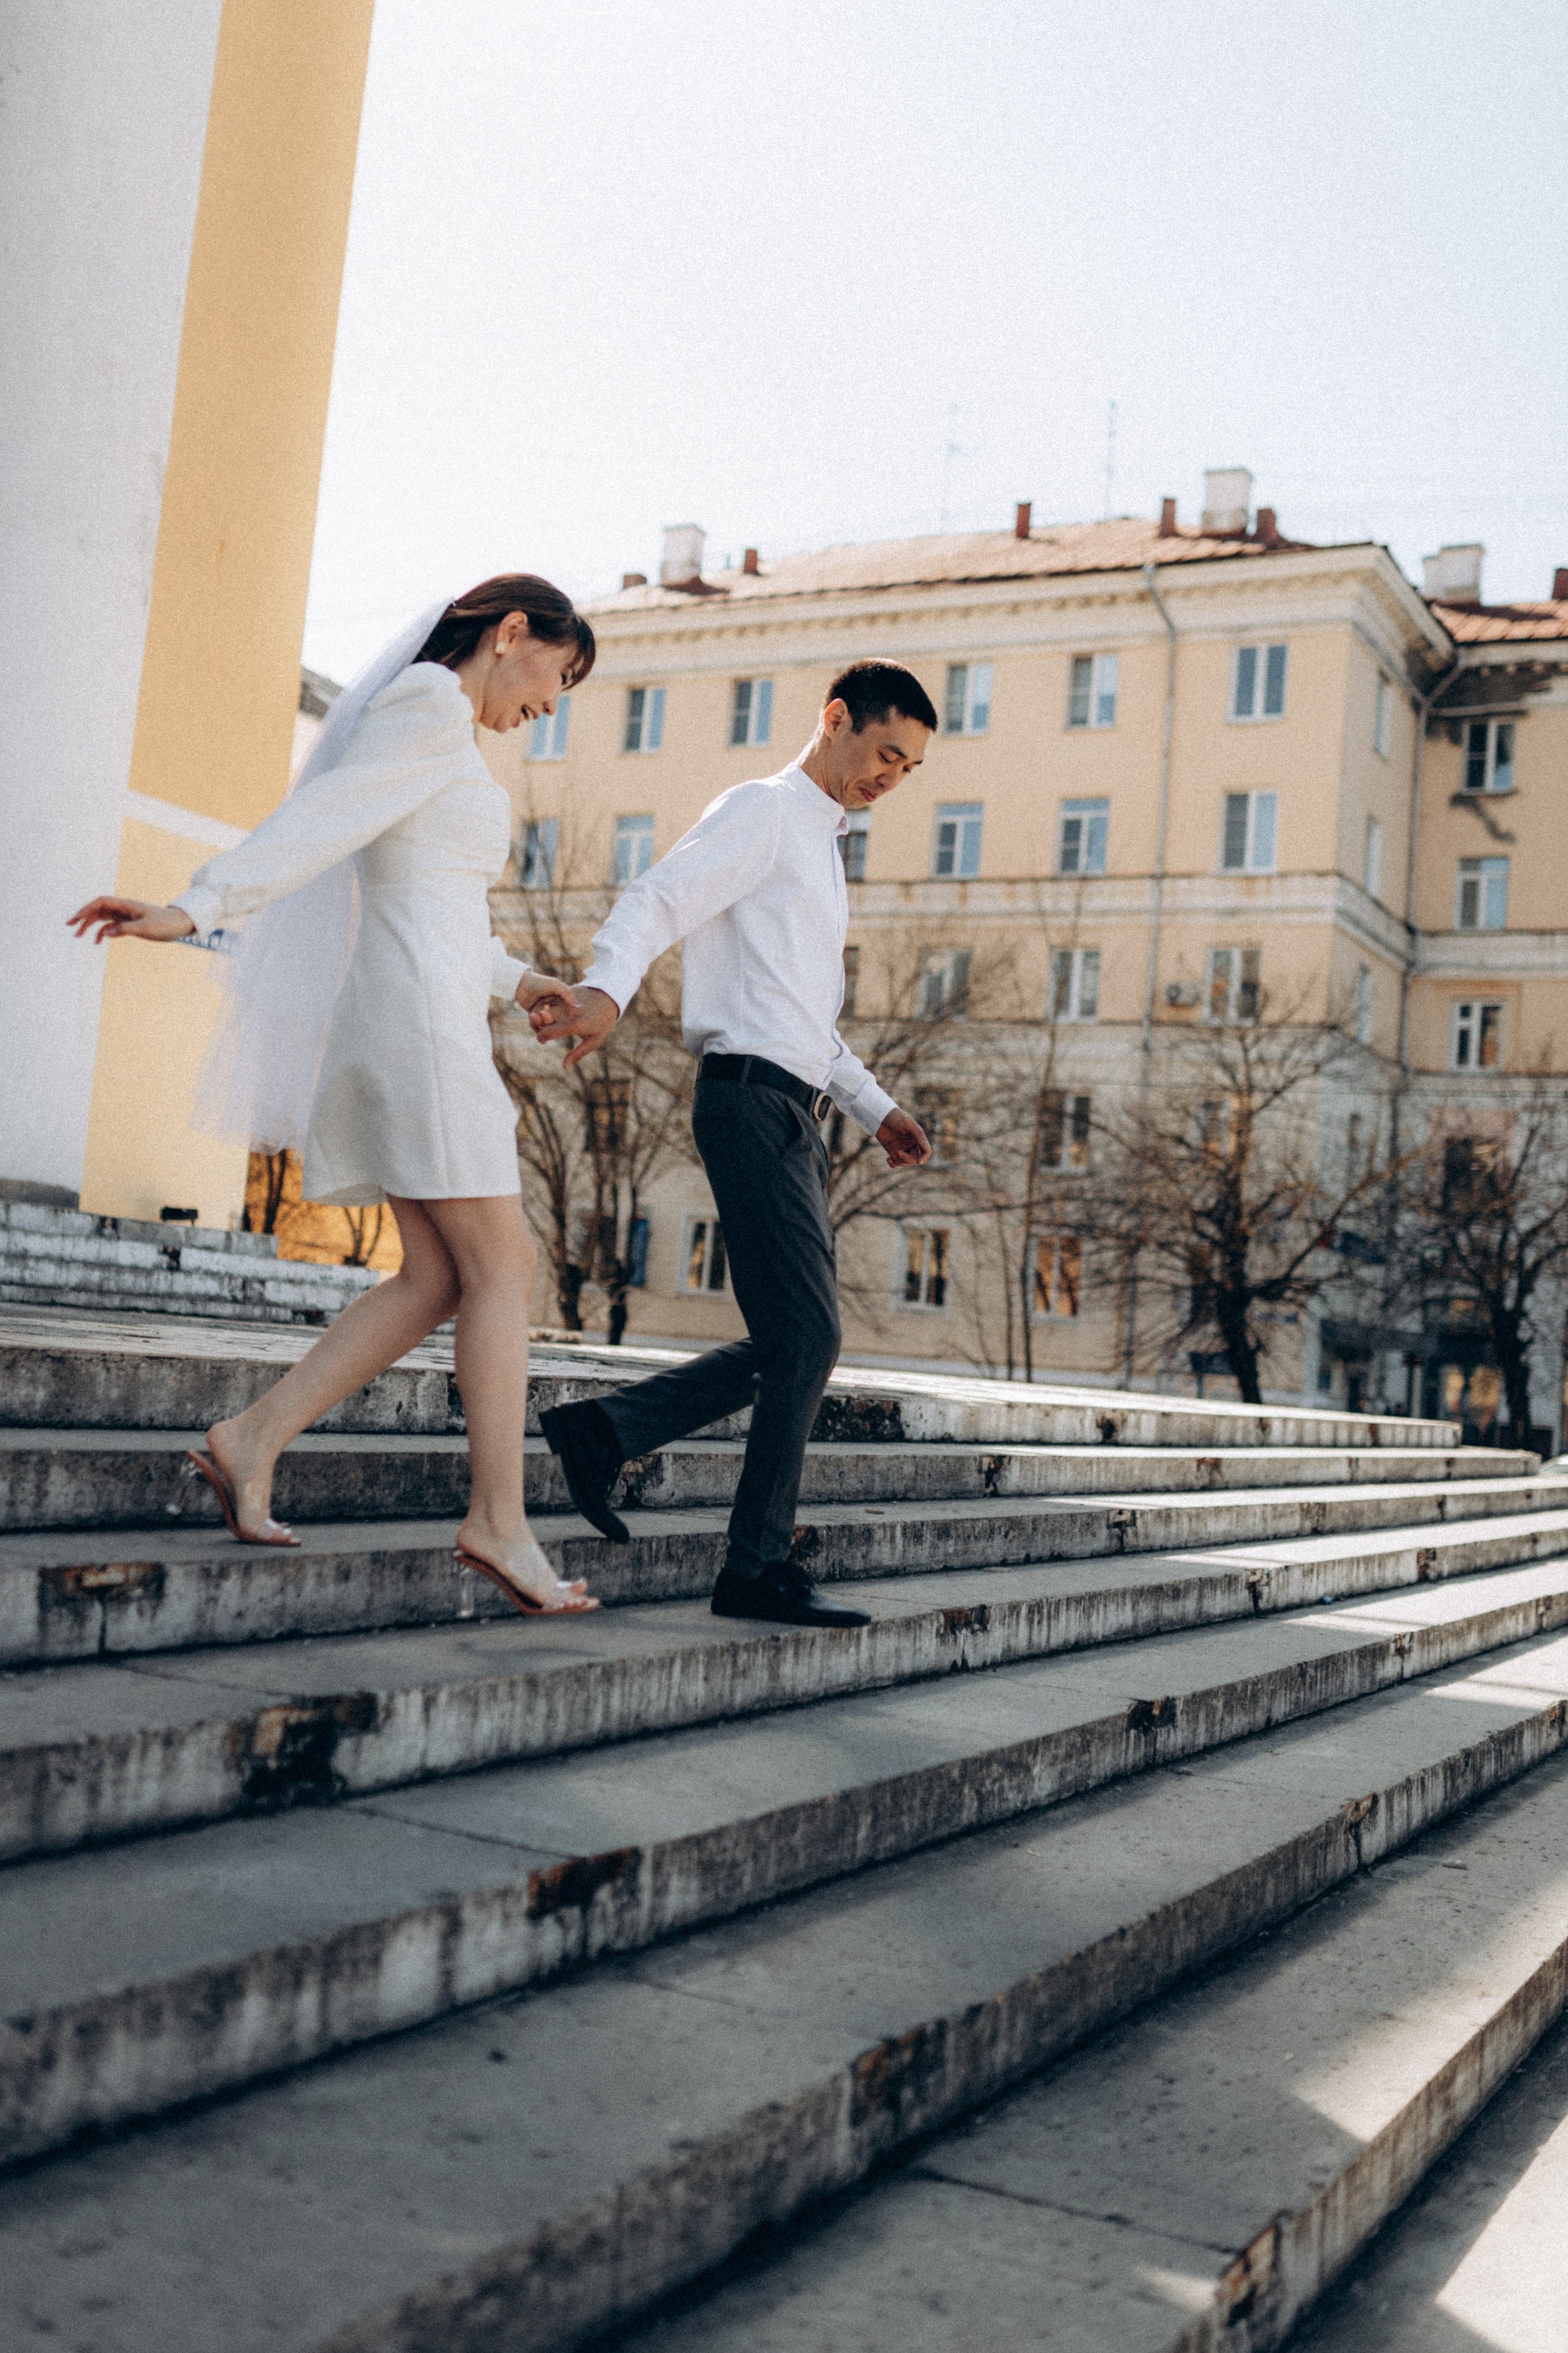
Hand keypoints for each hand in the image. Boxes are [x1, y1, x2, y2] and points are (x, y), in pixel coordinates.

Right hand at [68, 896, 197, 944]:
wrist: (180, 924)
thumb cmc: (165, 924)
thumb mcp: (146, 928)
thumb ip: (125, 929)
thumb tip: (104, 933)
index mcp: (126, 905)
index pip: (101, 902)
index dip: (86, 909)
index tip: (75, 919)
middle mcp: (123, 908)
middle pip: (98, 909)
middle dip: (83, 917)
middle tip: (70, 927)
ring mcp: (125, 915)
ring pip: (102, 918)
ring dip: (90, 925)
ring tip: (78, 936)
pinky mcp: (129, 923)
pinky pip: (111, 926)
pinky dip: (103, 932)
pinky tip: (98, 942)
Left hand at [514, 970, 581, 1026]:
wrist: (521, 984)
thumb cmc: (540, 983)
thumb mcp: (556, 985)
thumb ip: (568, 994)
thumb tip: (579, 1006)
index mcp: (563, 1004)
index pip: (569, 1017)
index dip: (565, 1019)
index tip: (556, 1013)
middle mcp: (555, 1010)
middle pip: (558, 1024)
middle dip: (550, 1021)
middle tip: (543, 1012)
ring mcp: (545, 1015)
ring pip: (547, 1027)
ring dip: (542, 1023)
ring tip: (535, 1013)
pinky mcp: (536, 1019)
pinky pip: (538, 1028)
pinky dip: (535, 1025)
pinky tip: (532, 1015)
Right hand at [530, 984, 619, 1068]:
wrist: (609, 997)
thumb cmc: (603, 1022)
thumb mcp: (594, 1040)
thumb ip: (577, 1054)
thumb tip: (564, 1067)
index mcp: (574, 1024)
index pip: (548, 1032)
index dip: (541, 1038)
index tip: (542, 1040)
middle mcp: (567, 1011)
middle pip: (542, 1018)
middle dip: (537, 1025)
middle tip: (541, 1030)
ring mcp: (565, 999)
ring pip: (543, 1007)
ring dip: (539, 1015)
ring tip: (543, 1021)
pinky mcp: (565, 991)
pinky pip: (549, 999)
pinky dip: (544, 1005)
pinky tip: (547, 1012)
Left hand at [878, 1108, 930, 1167]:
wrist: (879, 1115)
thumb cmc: (895, 1116)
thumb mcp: (908, 1123)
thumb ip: (919, 1134)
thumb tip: (927, 1149)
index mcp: (918, 1137)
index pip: (926, 1151)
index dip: (924, 1157)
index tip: (918, 1161)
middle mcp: (911, 1144)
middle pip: (914, 1159)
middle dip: (907, 1159)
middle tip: (897, 1152)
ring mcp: (902, 1148)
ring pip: (905, 1163)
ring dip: (899, 1161)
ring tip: (892, 1154)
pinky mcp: (892, 1151)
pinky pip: (895, 1163)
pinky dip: (893, 1164)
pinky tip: (888, 1159)